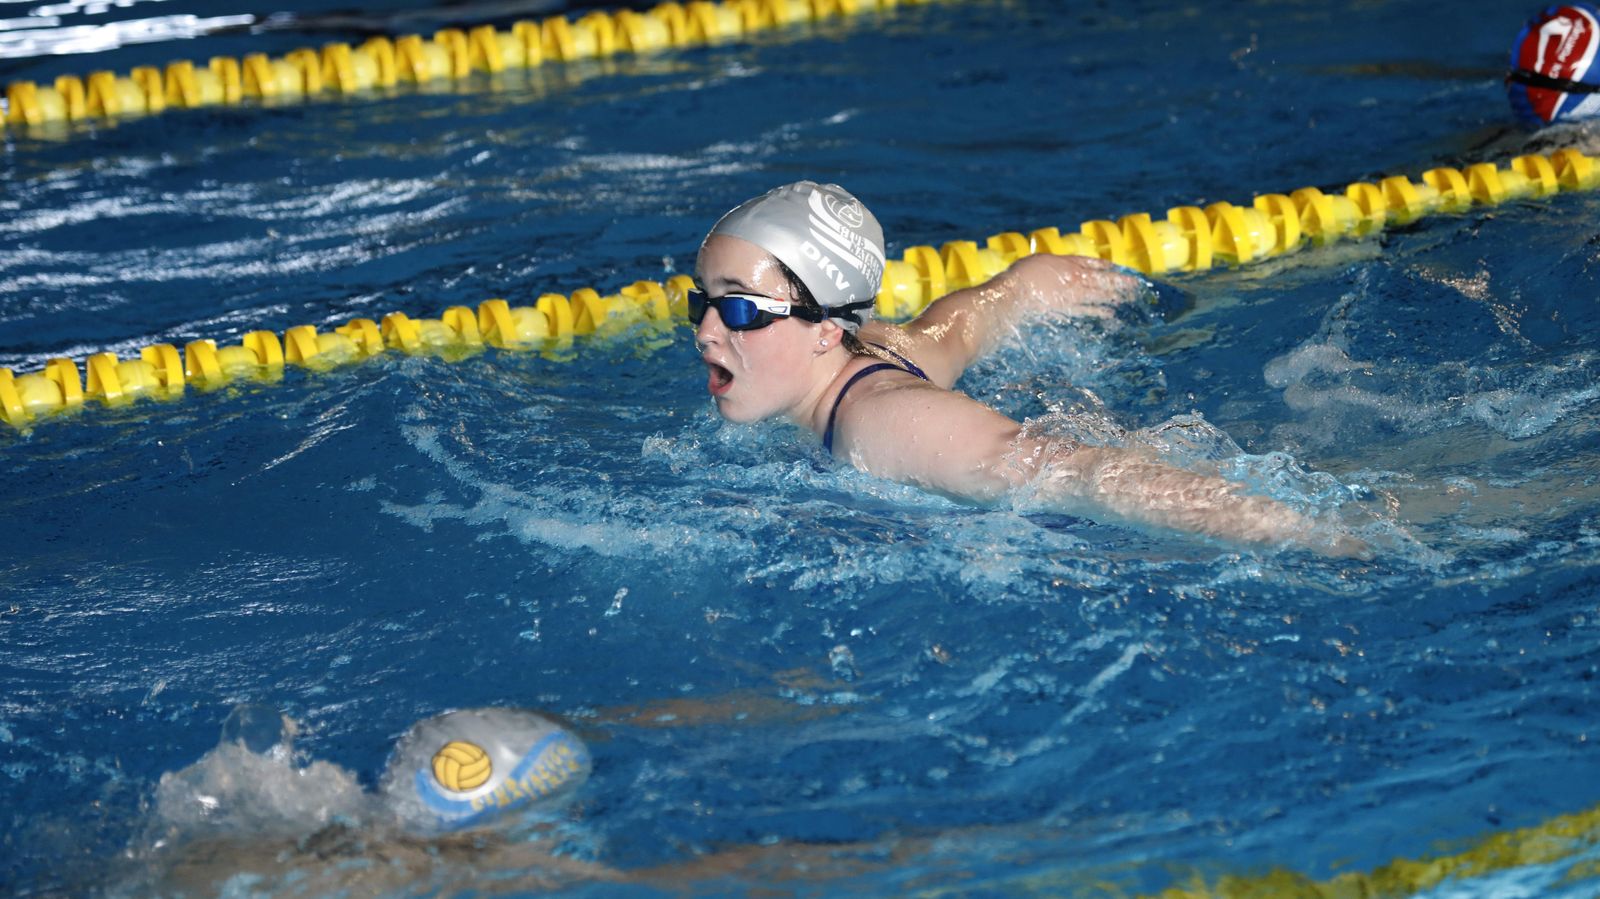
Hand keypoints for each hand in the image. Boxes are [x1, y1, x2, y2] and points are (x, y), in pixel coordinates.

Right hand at [1007, 253, 1145, 319]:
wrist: (1014, 294)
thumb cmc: (1021, 276)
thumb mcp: (1039, 262)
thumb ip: (1053, 265)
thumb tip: (1058, 270)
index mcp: (1068, 263)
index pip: (1093, 263)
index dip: (1106, 267)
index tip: (1116, 269)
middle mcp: (1075, 277)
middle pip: (1103, 279)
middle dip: (1120, 282)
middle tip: (1136, 285)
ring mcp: (1073, 295)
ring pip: (1100, 294)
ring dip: (1115, 296)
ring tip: (1128, 298)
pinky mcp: (1068, 310)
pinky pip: (1089, 310)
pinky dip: (1100, 312)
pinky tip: (1110, 314)